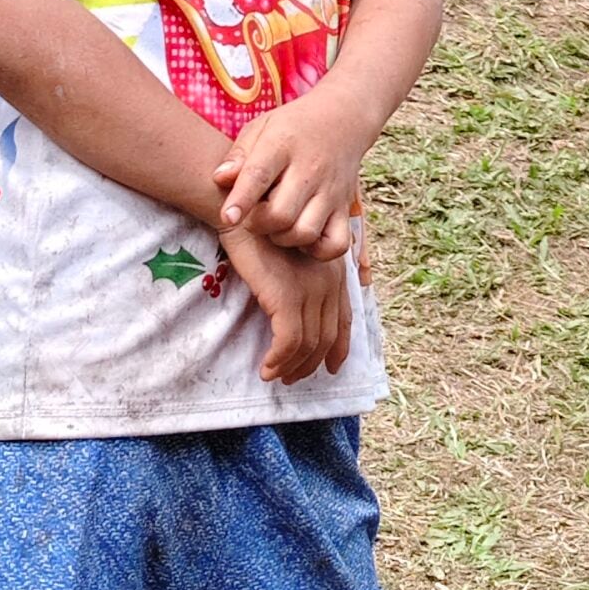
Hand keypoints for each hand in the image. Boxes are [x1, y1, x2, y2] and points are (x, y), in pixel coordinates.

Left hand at [215, 95, 367, 260]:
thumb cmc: (291, 127)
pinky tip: (304, 237)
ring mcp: (331, 191)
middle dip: (258, 224)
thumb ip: (238, 155)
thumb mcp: (261, 127)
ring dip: (283, 238)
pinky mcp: (346, 208)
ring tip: (277, 225)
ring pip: (305, 232)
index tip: (228, 217)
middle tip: (254, 215)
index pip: (260, 175)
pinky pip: (336, 244)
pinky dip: (318, 250)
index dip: (242, 199)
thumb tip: (219, 179)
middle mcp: (310, 170)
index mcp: (282, 145)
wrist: (343, 118)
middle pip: (281, 215)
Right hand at [222, 224, 351, 382]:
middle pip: (327, 336)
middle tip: (292, 377)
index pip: (345, 318)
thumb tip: (302, 316)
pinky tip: (266, 367)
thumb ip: (305, 280)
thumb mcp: (293, 256)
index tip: (331, 368)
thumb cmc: (261, 232)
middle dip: (311, 363)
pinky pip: (288, 342)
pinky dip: (278, 360)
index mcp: (334, 270)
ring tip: (272, 374)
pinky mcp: (288, 296)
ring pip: (308, 344)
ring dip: (290, 367)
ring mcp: (311, 288)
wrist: (243, 212)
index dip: (340, 347)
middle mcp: (330, 280)